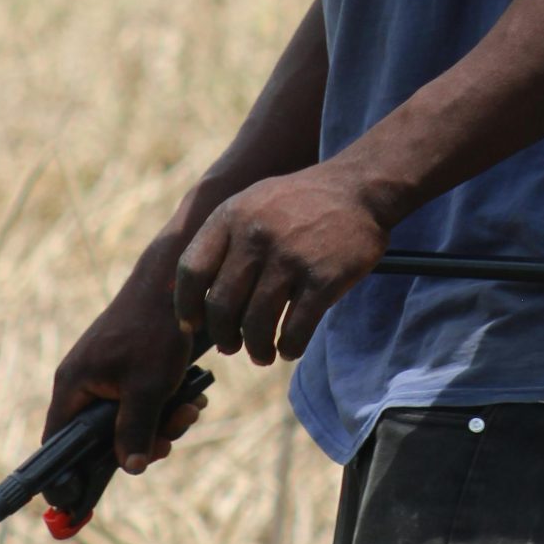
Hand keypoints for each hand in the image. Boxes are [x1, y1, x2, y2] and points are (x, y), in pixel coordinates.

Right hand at [43, 253, 209, 492]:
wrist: (175, 283)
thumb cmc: (155, 331)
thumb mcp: (149, 388)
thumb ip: (135, 430)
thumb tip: (129, 467)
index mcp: (73, 388)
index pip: (56, 446)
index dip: (64, 478)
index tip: (73, 507)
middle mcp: (83, 384)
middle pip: (100, 441)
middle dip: (138, 446)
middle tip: (167, 443)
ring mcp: (106, 376)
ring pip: (128, 423)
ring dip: (161, 426)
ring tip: (188, 411)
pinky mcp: (129, 371)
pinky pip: (142, 404)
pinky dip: (167, 408)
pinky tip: (192, 399)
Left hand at [172, 165, 388, 364]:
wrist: (360, 188)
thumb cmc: (301, 202)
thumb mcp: (252, 203)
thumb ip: (220, 239)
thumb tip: (183, 290)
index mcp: (232, 216)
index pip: (191, 271)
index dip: (186, 306)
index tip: (193, 325)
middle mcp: (256, 236)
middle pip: (222, 305)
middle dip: (224, 336)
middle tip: (232, 346)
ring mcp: (290, 257)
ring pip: (257, 323)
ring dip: (257, 348)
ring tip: (262, 354)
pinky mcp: (324, 278)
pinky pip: (296, 328)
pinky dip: (290, 347)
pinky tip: (290, 348)